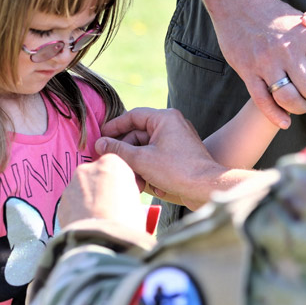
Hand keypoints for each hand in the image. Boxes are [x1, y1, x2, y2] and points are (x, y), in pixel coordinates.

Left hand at [58, 154, 146, 228]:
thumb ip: (126, 194)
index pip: (117, 169)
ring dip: (88, 201)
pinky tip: (87, 225)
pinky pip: (72, 205)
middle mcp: (87, 169)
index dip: (121, 184)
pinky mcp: (61, 203)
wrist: (102, 241)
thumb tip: (123, 201)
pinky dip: (78, 213)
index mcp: (111, 163)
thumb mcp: (137, 202)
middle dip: (101, 190)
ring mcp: (71, 185)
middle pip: (96, 177)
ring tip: (98, 220)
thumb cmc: (126, 221)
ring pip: (82, 191)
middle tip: (110, 209)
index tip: (124, 197)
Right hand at [97, 108, 229, 209]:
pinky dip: (150, 170)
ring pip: (147, 149)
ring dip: (137, 166)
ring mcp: (177, 140)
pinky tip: (149, 186)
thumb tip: (99, 143)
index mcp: (164, 118)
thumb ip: (118, 150)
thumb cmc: (177, 170)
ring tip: (135, 182)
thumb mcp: (141, 160)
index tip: (100, 137)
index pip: (133, 116)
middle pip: (138, 135)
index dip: (114, 126)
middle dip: (126, 154)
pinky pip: (158, 158)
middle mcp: (172, 125)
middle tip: (113, 165)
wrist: (205, 188)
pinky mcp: (180, 155)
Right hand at [208, 0, 305, 128]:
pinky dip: (276, 116)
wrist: (237, 3)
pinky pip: (263, 101)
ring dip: (300, 108)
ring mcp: (266, 63)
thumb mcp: (304, 19)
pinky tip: (284, 122)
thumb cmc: (274, 14)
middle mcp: (288, 51)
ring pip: (290, 100)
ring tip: (300, 103)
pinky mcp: (248, 72)